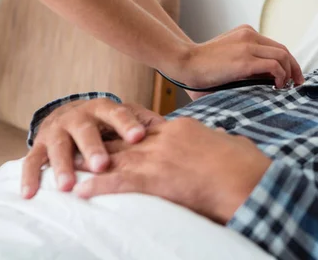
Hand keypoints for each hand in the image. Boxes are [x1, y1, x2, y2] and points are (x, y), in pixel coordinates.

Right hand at [21, 99, 164, 198]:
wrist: (68, 114)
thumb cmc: (106, 122)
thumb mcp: (123, 117)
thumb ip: (144, 122)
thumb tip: (173, 130)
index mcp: (103, 108)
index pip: (118, 113)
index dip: (128, 124)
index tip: (139, 137)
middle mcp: (78, 116)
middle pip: (86, 130)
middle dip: (93, 148)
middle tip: (102, 165)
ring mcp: (57, 130)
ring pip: (59, 147)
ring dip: (63, 165)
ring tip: (68, 185)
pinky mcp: (39, 145)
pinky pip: (32, 161)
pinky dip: (30, 177)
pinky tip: (31, 193)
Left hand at [73, 117, 271, 224]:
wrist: (246, 178)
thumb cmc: (245, 164)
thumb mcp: (232, 143)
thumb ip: (221, 138)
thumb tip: (224, 136)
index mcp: (183, 127)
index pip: (146, 125)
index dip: (127, 130)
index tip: (114, 132)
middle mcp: (164, 138)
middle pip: (124, 139)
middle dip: (102, 144)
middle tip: (82, 146)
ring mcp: (158, 157)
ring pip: (115, 158)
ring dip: (90, 164)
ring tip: (71, 168)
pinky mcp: (155, 179)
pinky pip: (118, 182)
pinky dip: (98, 187)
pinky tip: (82, 191)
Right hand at [165, 25, 303, 100]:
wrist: (184, 63)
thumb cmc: (202, 67)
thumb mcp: (229, 58)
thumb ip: (246, 64)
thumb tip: (267, 81)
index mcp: (246, 33)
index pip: (276, 46)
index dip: (288, 62)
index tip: (291, 77)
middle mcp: (249, 36)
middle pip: (283, 50)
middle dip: (294, 68)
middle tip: (297, 84)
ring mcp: (248, 47)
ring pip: (283, 56)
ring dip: (289, 73)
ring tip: (286, 87)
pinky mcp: (245, 60)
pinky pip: (274, 66)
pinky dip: (281, 77)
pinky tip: (276, 87)